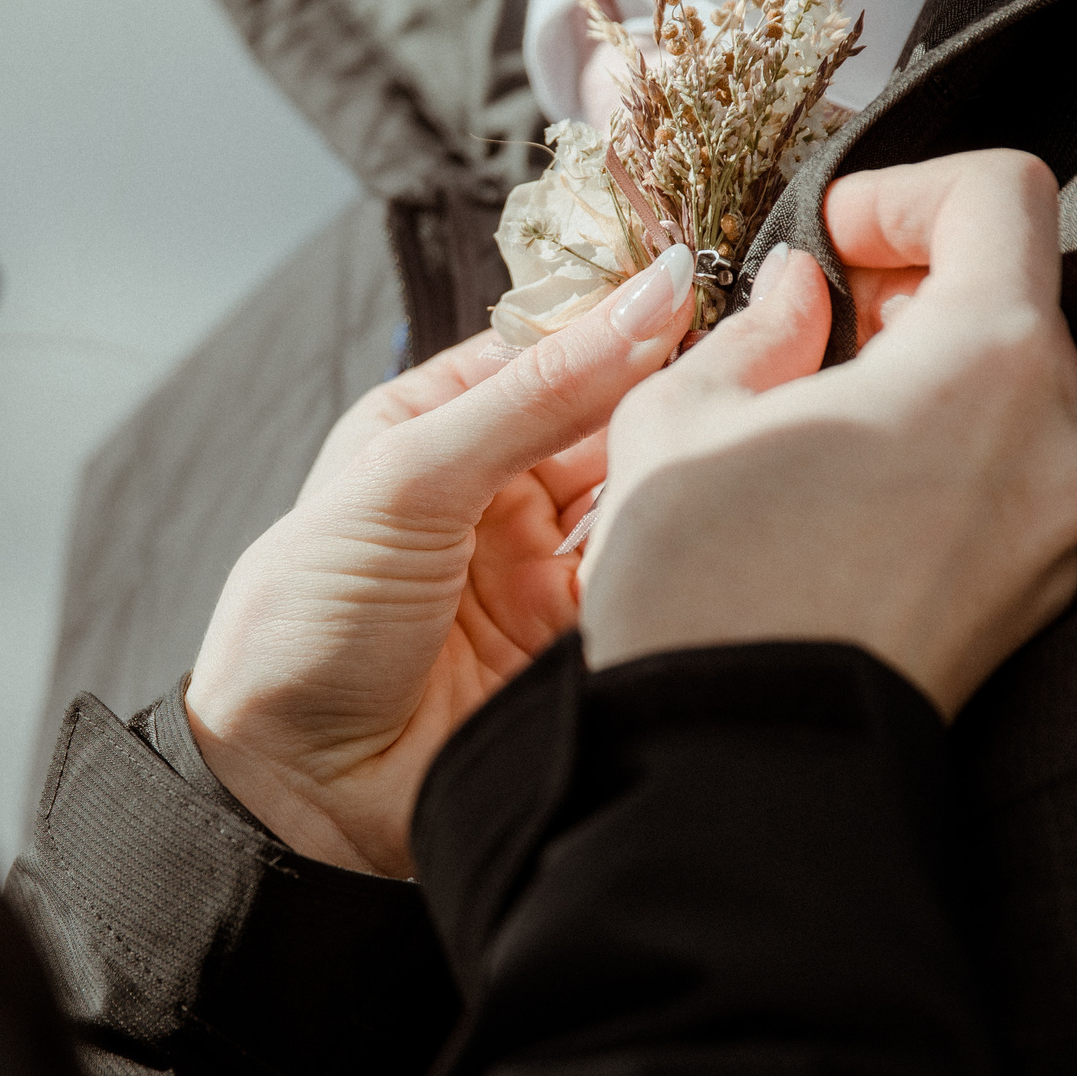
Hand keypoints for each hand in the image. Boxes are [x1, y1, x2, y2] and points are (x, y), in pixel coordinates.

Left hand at [185, 249, 701, 876]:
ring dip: (693, 475)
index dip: (633, 316)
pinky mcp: (579, 644)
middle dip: (684, 390)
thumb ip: (538, 393)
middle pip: (617, 418)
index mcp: (436, 423)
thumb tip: (650, 298)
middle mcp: (496, 489)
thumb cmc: (301, 624)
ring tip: (763, 434)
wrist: (292, 791)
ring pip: (646, 498)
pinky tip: (726, 532)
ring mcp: (541, 568)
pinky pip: (653, 581)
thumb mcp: (407, 479)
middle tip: (784, 350)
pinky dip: (687, 559)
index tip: (725, 283)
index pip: (558, 344)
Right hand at [580, 149, 1076, 715]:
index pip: (1003, 196)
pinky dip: (946, 456)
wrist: (738, 767)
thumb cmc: (701, 583)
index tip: (829, 240)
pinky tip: (844, 497)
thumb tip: (797, 299)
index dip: (906, 189)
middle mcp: (1061, 440)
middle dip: (914, 290)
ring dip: (928, 376)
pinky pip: (1011, 481)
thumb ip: (757, 328)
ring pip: (1015, 394)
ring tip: (816, 418)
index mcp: (988, 364)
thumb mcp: (681, 414)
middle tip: (812, 327)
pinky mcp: (1041, 598)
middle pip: (1017, 299)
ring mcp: (1064, 528)